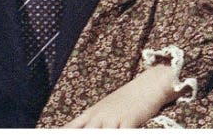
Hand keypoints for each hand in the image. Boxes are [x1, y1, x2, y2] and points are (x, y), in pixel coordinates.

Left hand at [65, 64, 179, 127]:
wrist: (151, 83)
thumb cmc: (128, 98)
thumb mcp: (105, 108)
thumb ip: (89, 121)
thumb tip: (72, 128)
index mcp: (91, 113)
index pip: (70, 128)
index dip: (61, 133)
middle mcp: (99, 117)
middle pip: (84, 133)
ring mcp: (113, 118)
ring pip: (101, 133)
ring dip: (102, 134)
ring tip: (106, 132)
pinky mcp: (129, 120)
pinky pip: (122, 133)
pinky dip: (119, 134)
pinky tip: (122, 133)